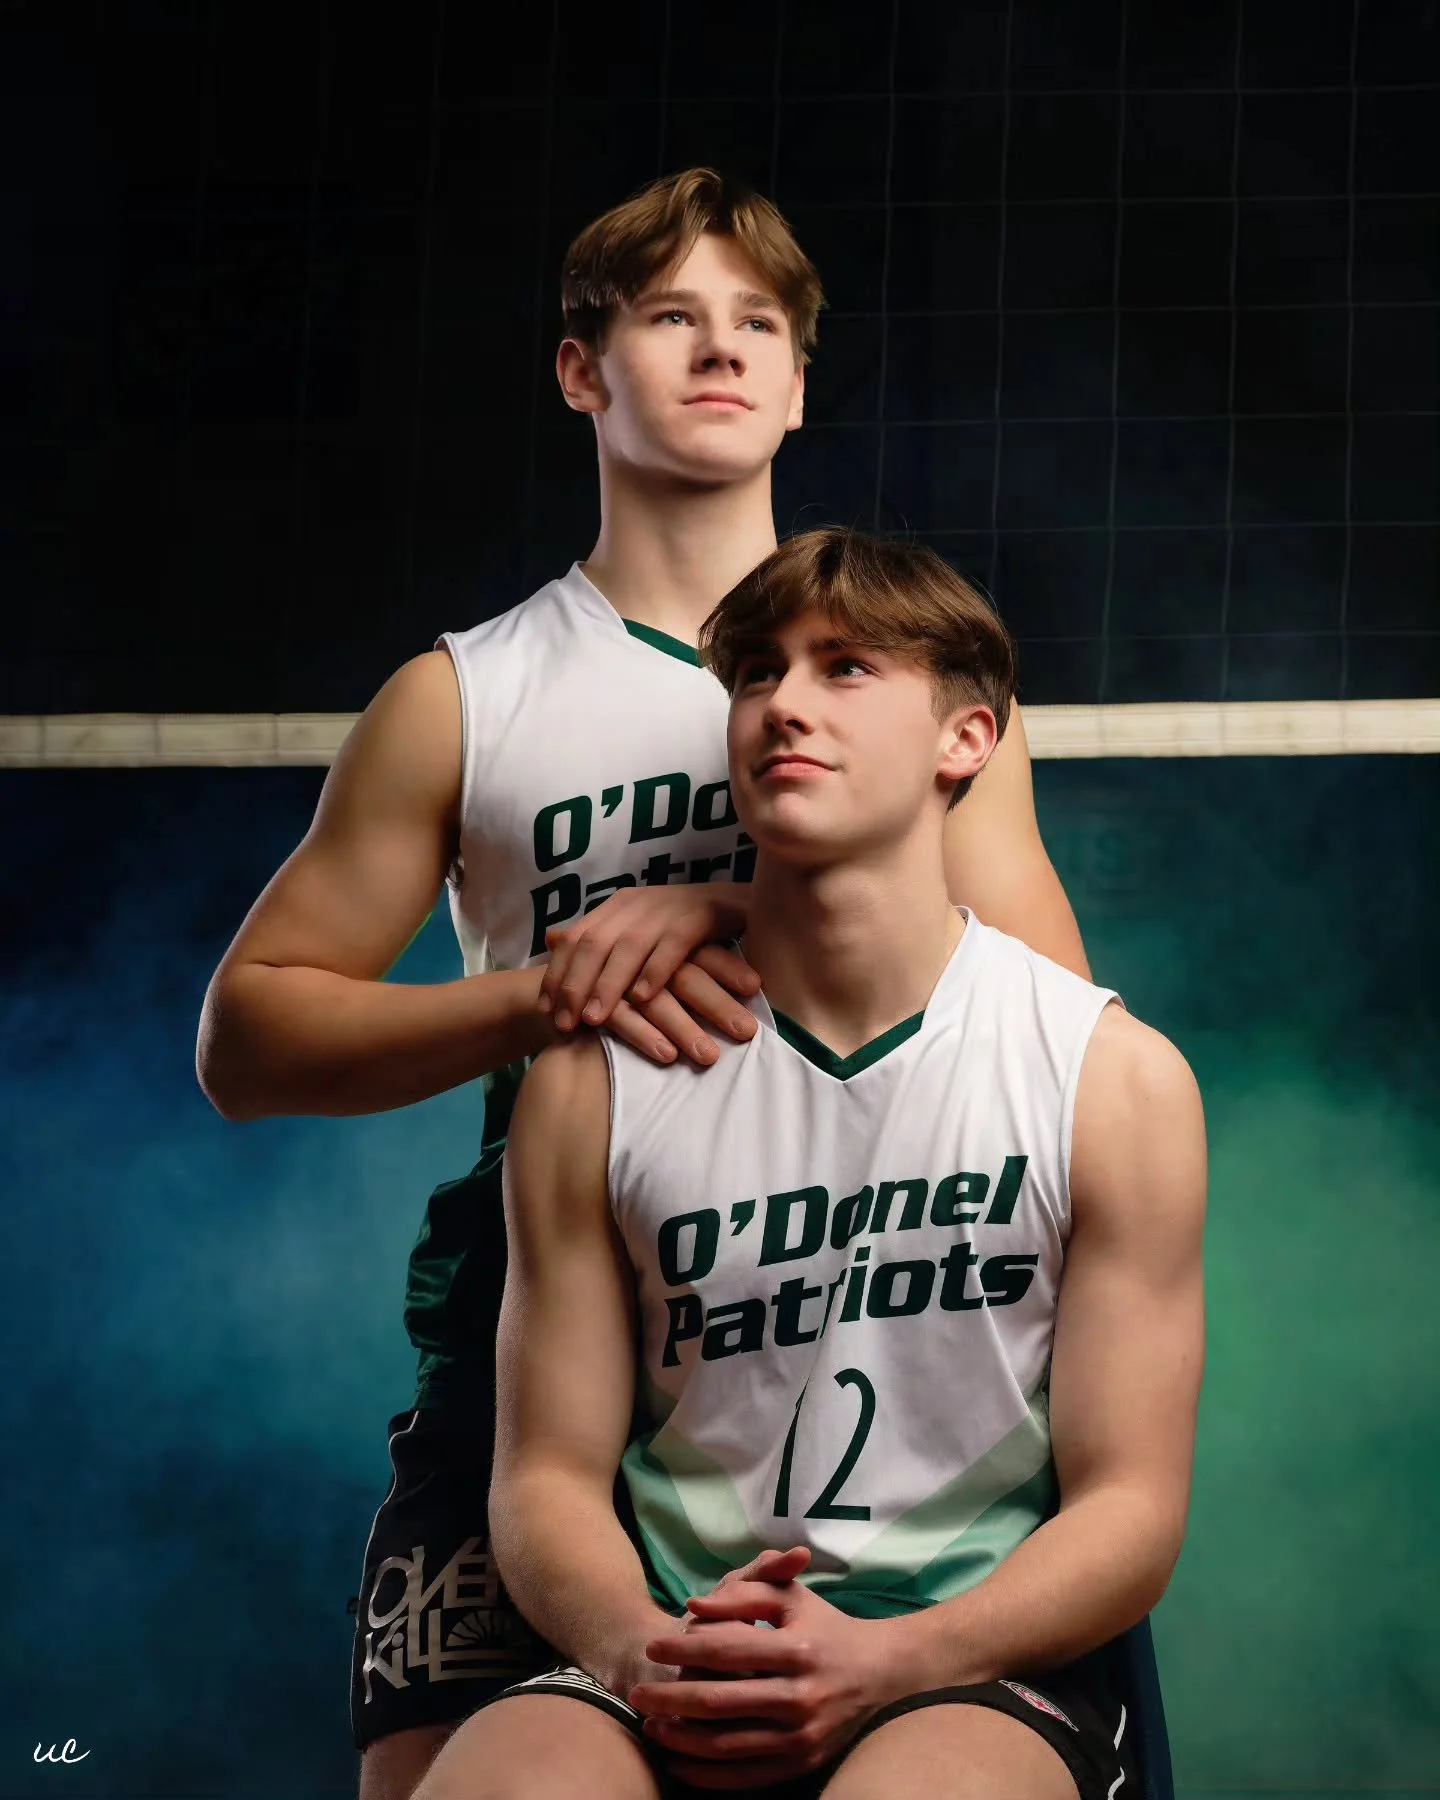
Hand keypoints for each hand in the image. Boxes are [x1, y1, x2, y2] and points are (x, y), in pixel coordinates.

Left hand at [539, 884, 758, 1068]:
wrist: (741, 901)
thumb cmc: (686, 926)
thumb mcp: (638, 927)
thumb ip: (600, 937)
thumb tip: (551, 940)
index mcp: (619, 905)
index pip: (577, 938)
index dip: (558, 973)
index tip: (546, 1010)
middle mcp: (638, 902)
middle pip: (595, 942)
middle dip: (576, 984)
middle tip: (564, 1022)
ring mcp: (669, 907)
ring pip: (628, 946)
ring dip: (608, 984)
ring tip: (595, 1018)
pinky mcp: (700, 916)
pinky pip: (672, 945)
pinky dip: (655, 971)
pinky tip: (643, 997)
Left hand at [629, 1548, 908, 1788]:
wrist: (882, 1676)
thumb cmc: (828, 1628)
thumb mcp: (794, 1598)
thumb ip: (745, 1593)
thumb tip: (694, 1606)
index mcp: (797, 1649)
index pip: (726, 1648)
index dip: (683, 1647)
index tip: (653, 1646)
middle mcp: (800, 1696)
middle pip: (718, 1701)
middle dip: (669, 1698)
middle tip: (636, 1693)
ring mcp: (802, 1736)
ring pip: (726, 1744)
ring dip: (680, 1739)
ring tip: (651, 1726)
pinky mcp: (803, 1763)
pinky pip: (746, 1776)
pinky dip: (707, 1775)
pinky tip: (679, 1764)